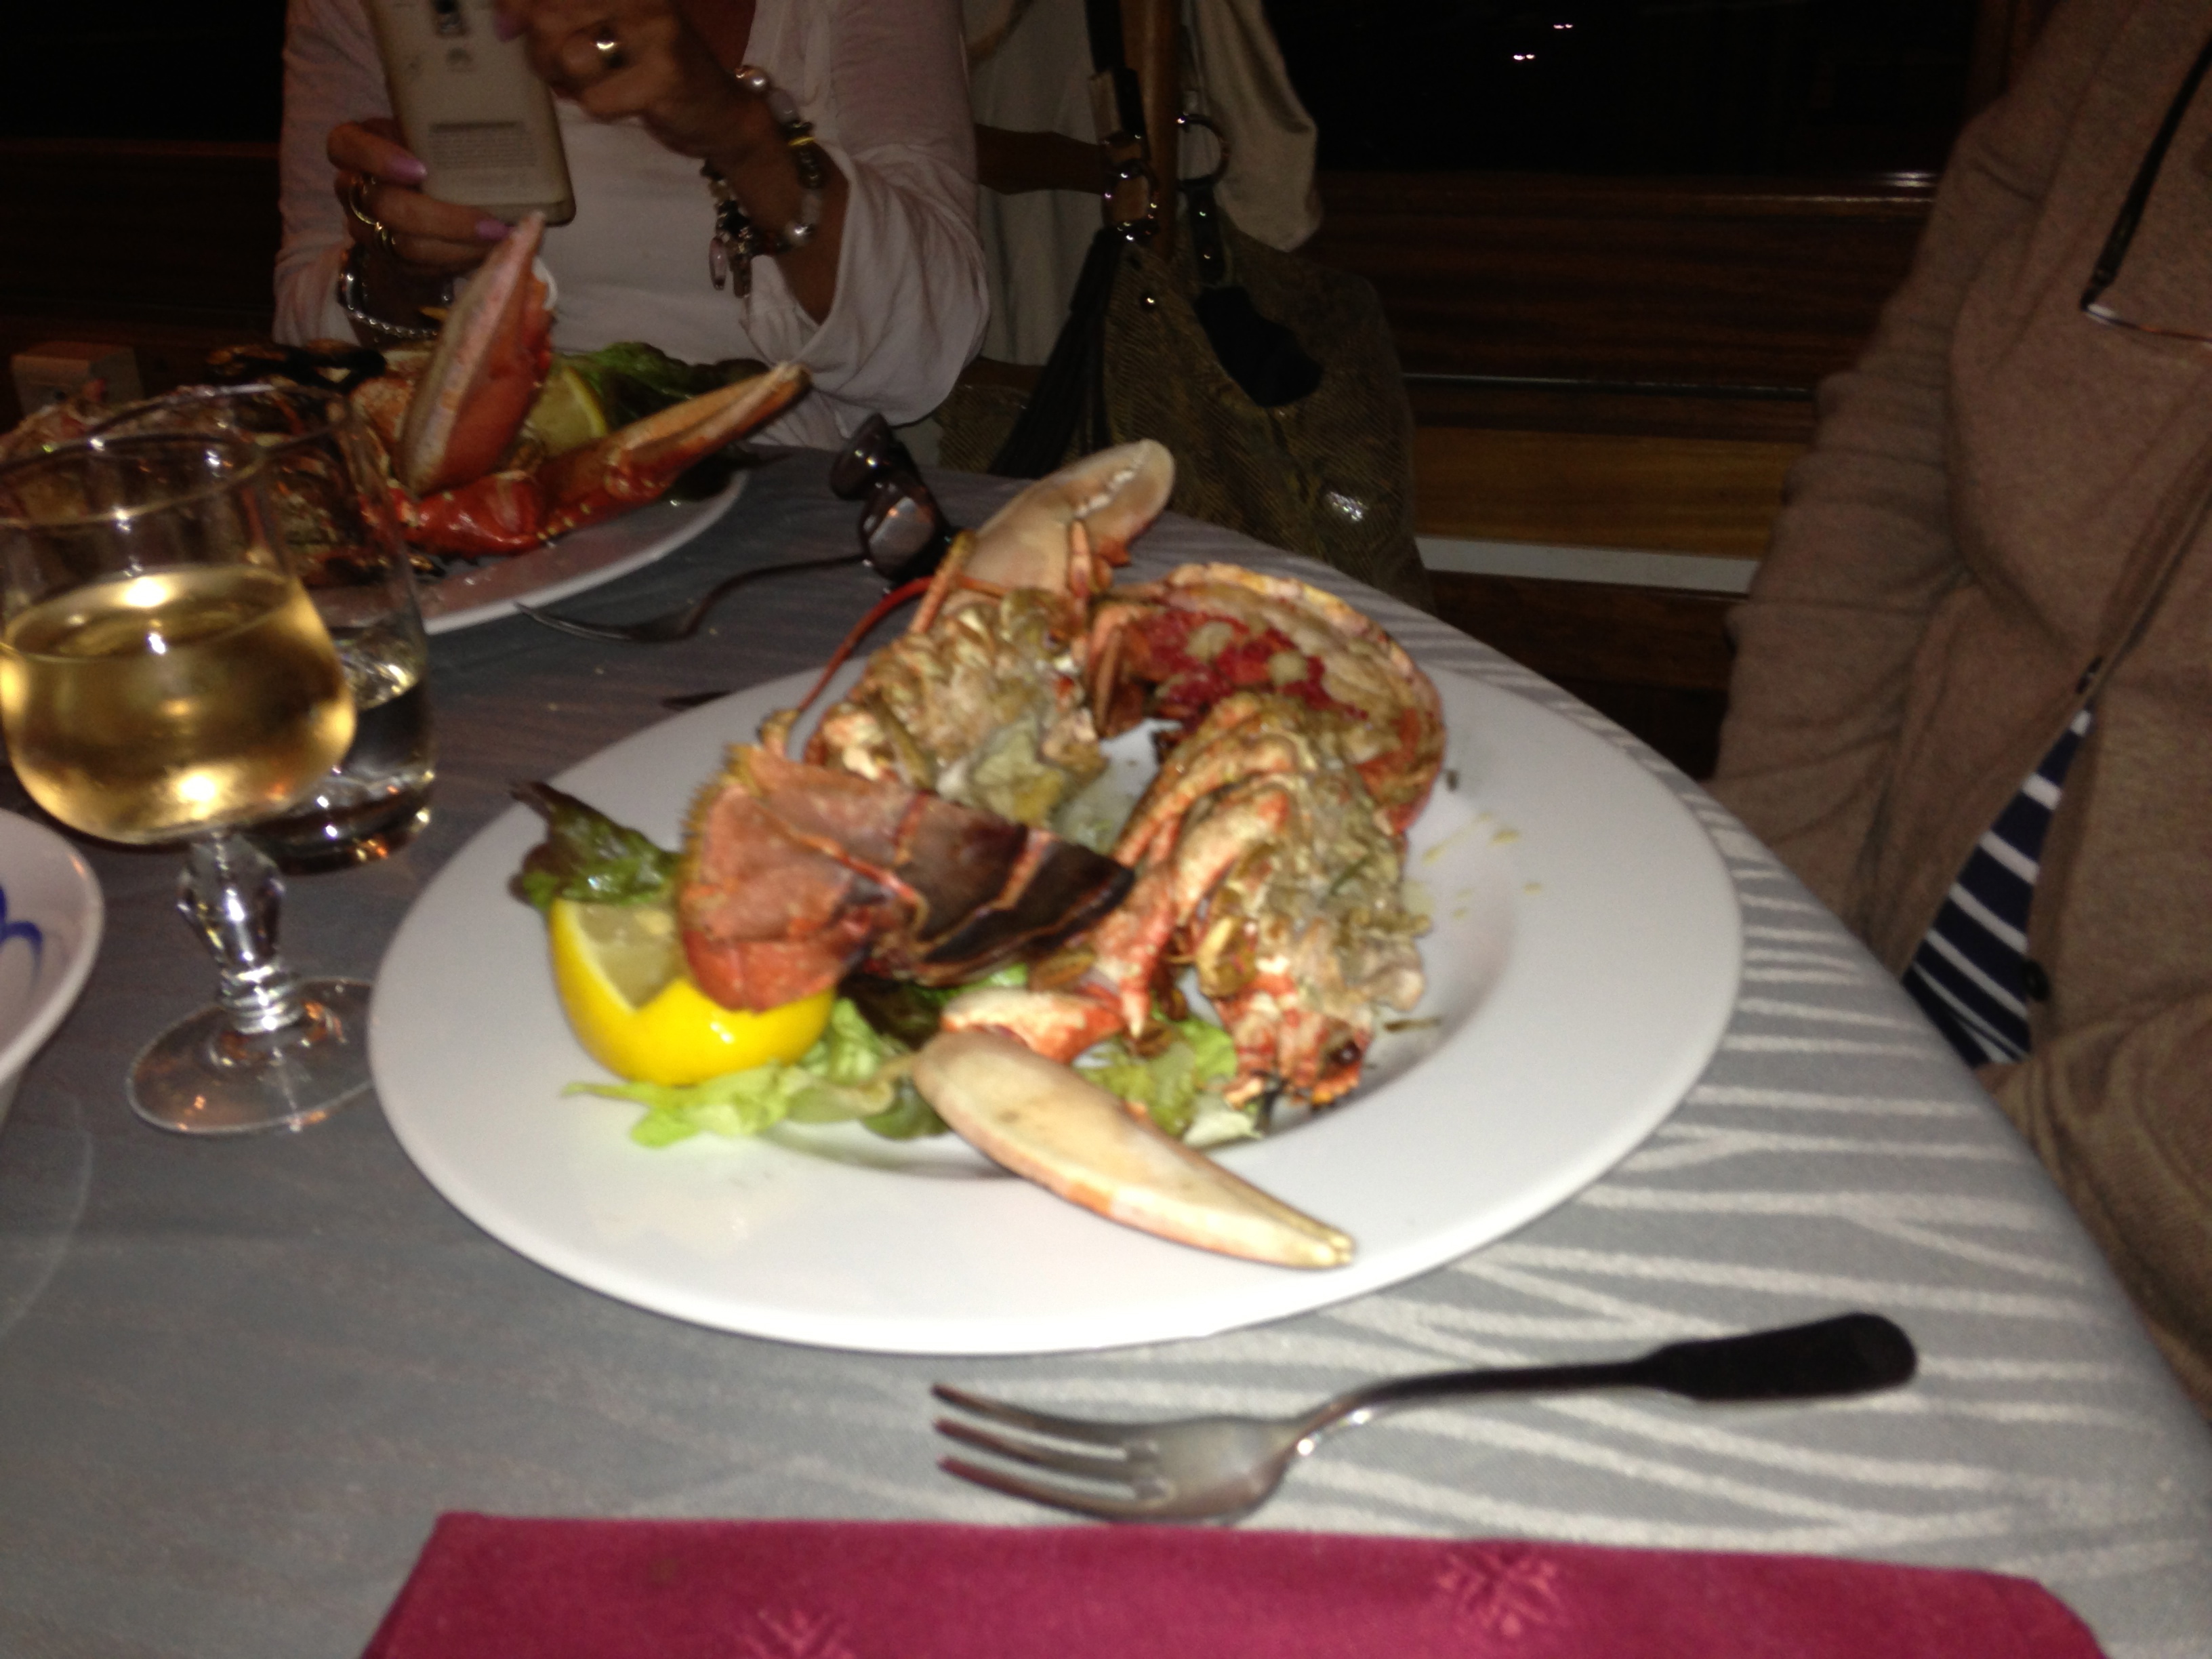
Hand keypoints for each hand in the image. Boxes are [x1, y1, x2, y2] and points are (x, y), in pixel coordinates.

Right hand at [327, 118, 513, 275]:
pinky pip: (421, 268)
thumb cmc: (427, 156)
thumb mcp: (425, 135)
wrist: (416, 204)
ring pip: (405, 245)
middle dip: (444, 219)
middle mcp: (353, 187)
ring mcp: (365, 227)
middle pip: (386, 206)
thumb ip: (441, 134)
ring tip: (501, 240)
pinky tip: (489, 252)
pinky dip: (459, 260)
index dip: (379, 159)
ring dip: (459, 246)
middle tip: (491, 223)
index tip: (420, 170)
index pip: (346, 145)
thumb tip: (504, 140)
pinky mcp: (387, 259)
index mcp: (354, 145)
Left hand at [493, 0, 771, 163]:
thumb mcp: (610, 28)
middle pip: (549, 17)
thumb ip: (560, 17)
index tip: (503, 25)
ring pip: (570, 57)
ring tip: (597, 86)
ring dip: (573, 84)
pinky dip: (601, 110)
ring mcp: (655, 33)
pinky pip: (597, 99)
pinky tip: (624, 104)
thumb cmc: (655, 71)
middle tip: (560, 73)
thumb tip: (502, 20)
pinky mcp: (663, 76)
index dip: (516, 4)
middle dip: (541, 54)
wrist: (721, 113)